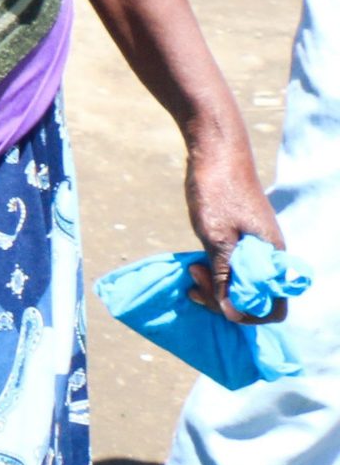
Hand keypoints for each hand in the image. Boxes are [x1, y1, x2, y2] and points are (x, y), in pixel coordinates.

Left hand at [182, 121, 286, 322]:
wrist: (215, 150)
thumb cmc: (217, 190)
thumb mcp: (216, 236)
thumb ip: (225, 275)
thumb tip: (230, 312)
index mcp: (273, 257)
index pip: (272, 308)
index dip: (243, 314)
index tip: (211, 295)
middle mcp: (270, 256)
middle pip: (254, 300)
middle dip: (223, 300)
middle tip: (193, 281)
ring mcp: (256, 247)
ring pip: (242, 284)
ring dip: (217, 287)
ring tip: (191, 271)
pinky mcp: (242, 239)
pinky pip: (234, 268)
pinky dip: (216, 273)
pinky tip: (196, 266)